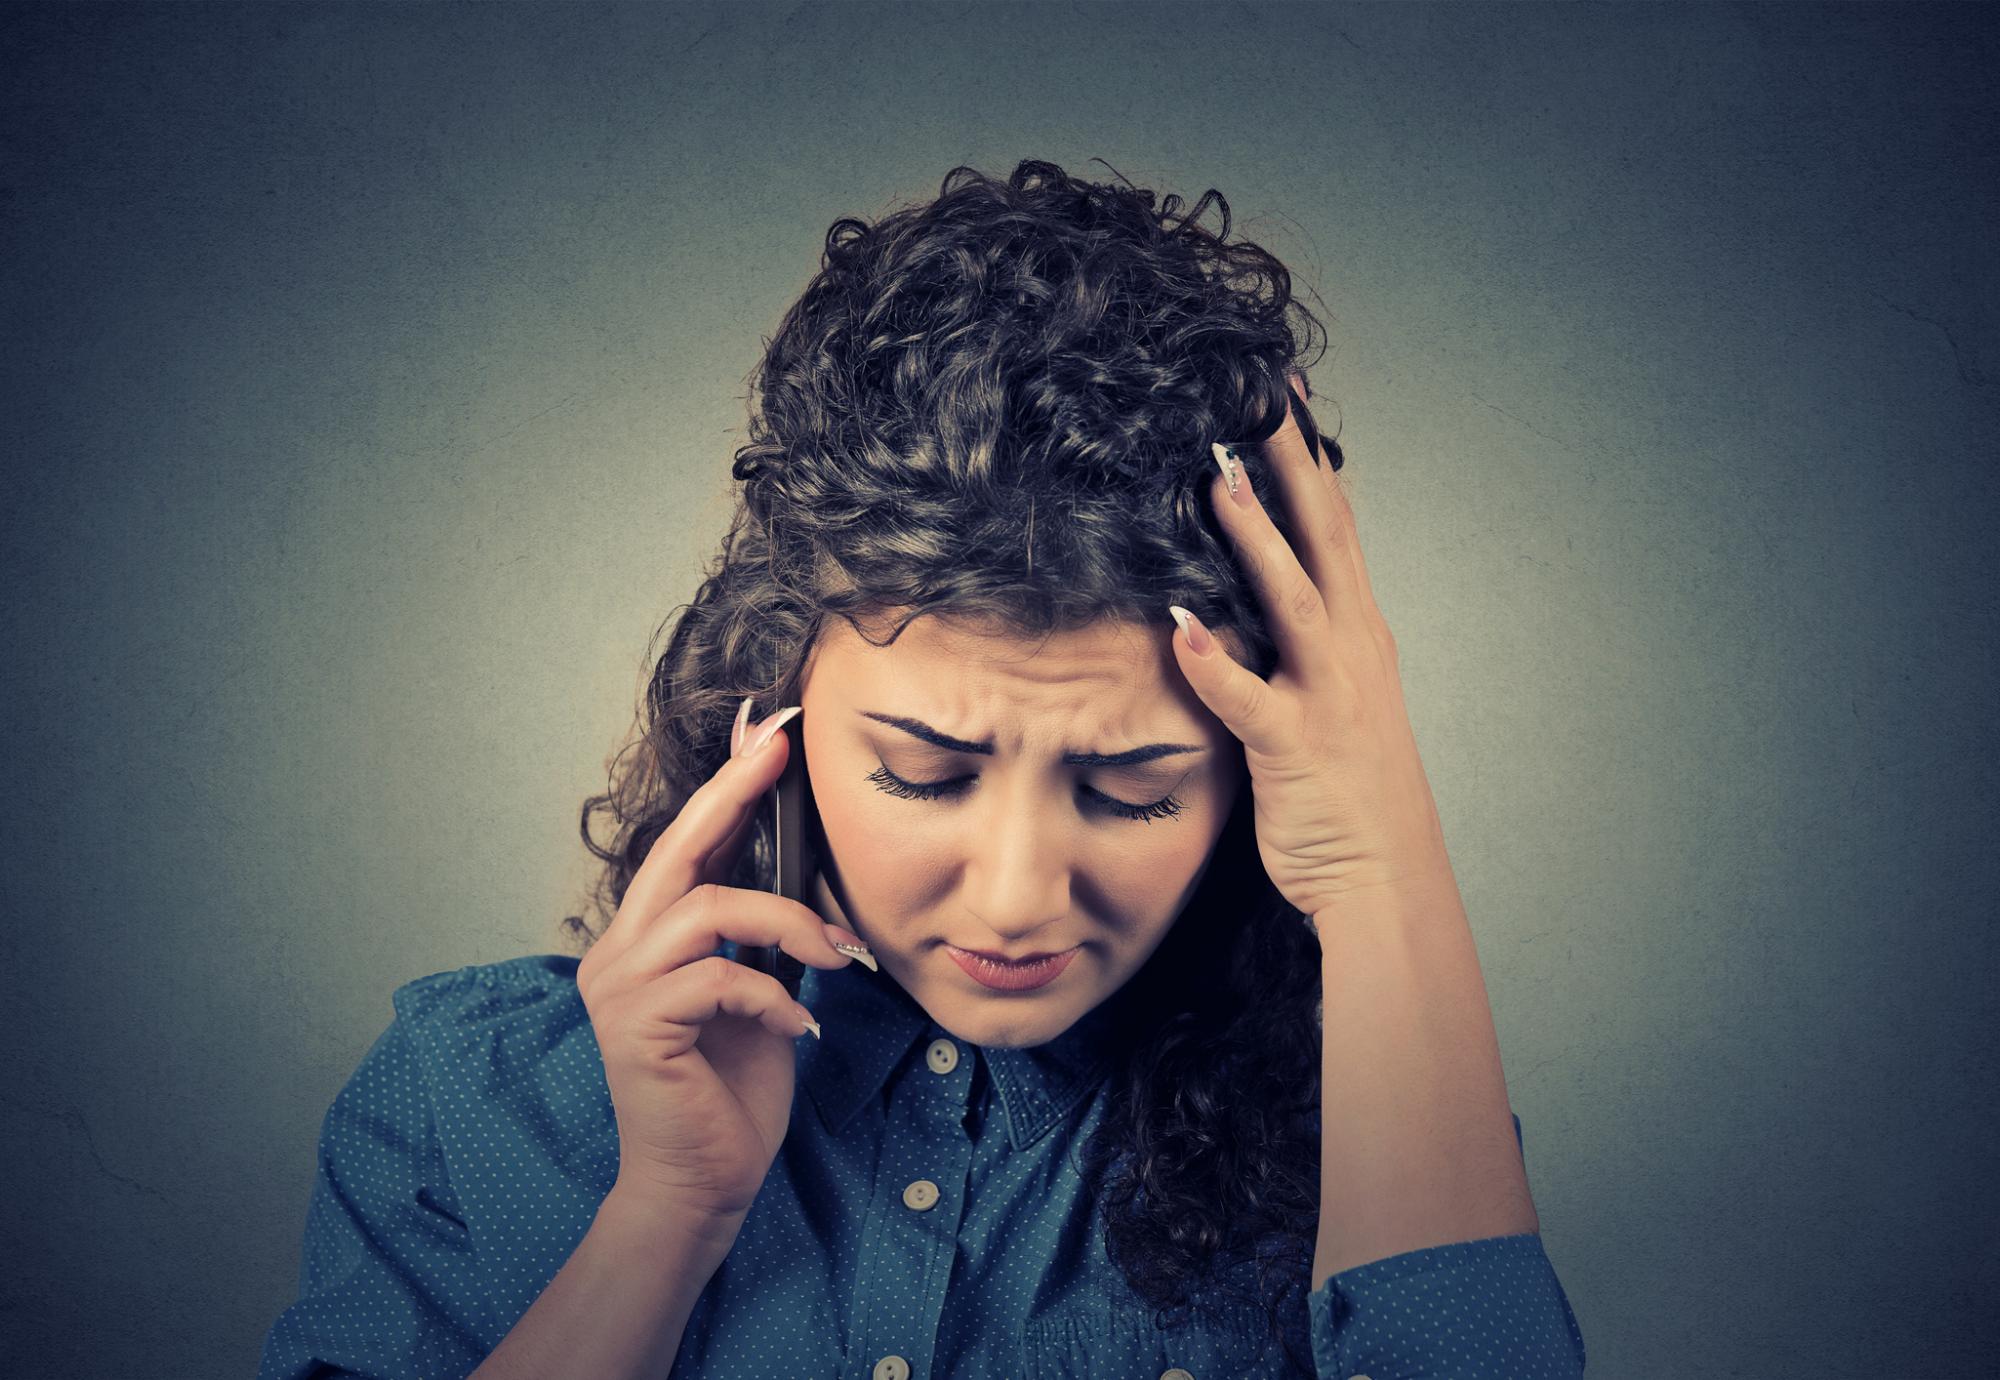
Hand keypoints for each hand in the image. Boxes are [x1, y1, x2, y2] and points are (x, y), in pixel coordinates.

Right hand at [574, 701, 870, 1224]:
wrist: (704, 1187)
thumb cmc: (731, 1095)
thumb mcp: (758, 996)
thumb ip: (760, 940)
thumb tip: (804, 880)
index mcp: (643, 941)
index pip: (685, 846)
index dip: (727, 787)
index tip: (767, 735)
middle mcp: (617, 954)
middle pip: (677, 848)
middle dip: (734, 793)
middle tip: (782, 750)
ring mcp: (619, 988)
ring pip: (710, 908)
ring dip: (790, 926)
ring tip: (836, 959)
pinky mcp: (637, 1027)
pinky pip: (721, 977)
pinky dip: (776, 995)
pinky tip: (801, 1025)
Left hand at [1168, 371, 1457, 924]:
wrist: (1388, 881)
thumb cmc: (1351, 795)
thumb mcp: (1336, 699)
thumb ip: (1305, 643)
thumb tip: (1257, 592)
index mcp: (1357, 635)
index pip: (1334, 526)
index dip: (1308, 458)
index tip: (1281, 393)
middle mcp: (1351, 650)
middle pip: (1322, 537)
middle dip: (1291, 463)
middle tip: (1260, 394)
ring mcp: (1328, 696)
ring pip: (1293, 600)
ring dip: (1258, 540)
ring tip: (1218, 484)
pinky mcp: (1296, 748)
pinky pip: (1251, 701)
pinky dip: (1218, 665)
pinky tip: (1180, 628)